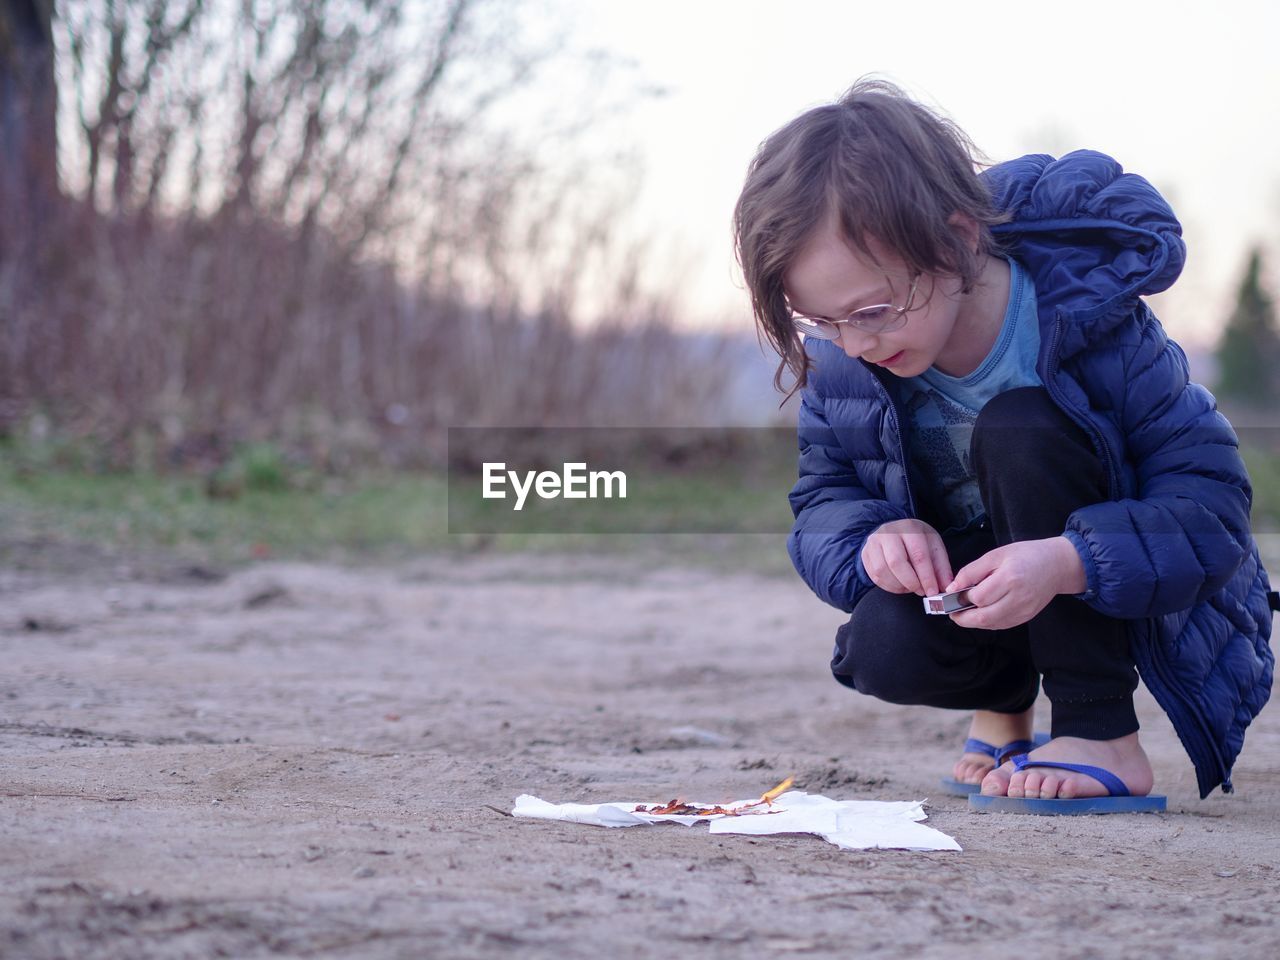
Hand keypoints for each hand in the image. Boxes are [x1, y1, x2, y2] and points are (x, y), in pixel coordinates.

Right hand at [860, 519, 952, 595]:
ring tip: (910, 587)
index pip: (918, 555)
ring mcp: (873, 543)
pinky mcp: (865, 554)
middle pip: (896, 562)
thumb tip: (946, 587)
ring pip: (882, 571)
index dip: (926, 577)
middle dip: (911, 582)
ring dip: (899, 586)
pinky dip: (889, 586)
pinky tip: (899, 585)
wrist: (894, 531)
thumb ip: (941, 567)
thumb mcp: (933, 547)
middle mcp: (888, 533)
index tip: (933, 592)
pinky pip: (874, 576)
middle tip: (921, 591)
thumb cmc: (917, 541)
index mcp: (909, 528)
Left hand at [946, 537, 1086, 629]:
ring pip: (991, 624)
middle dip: (962, 618)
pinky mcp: (1027, 617)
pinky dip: (987, 622)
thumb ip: (972, 571)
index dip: (962, 598)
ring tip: (964, 612)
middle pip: (983, 618)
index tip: (954, 594)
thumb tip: (952, 588)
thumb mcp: (996, 555)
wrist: (1057, 565)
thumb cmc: (1026, 555)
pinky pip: (1001, 625)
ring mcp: (1024, 610)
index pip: (978, 597)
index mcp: (1009, 578)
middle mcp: (1018, 598)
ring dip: (973, 622)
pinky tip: (981, 613)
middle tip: (952, 612)